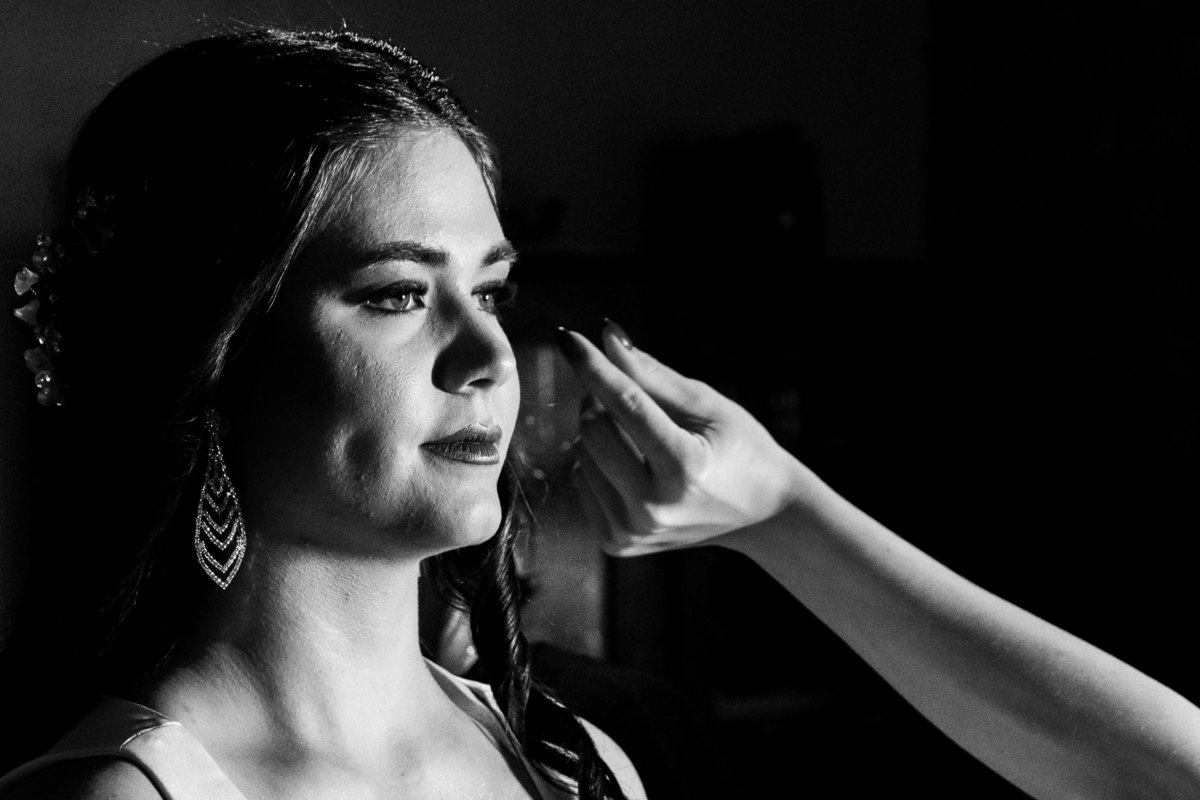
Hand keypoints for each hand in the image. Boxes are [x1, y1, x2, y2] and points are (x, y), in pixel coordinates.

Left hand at [555, 322, 805, 555]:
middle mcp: (654, 507)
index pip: (625, 404)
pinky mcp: (617, 543)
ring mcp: (632, 531)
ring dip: (600, 431)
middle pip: (592, 428)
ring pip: (580, 453)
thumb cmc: (739, 449)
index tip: (565, 336)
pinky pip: (581, 480)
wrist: (761, 514)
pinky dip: (598, 462)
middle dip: (600, 399)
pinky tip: (633, 466)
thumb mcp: (708, 405)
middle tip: (629, 393)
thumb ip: (653, 374)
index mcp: (685, 468)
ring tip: (641, 437)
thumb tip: (606, 335)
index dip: (593, 366)